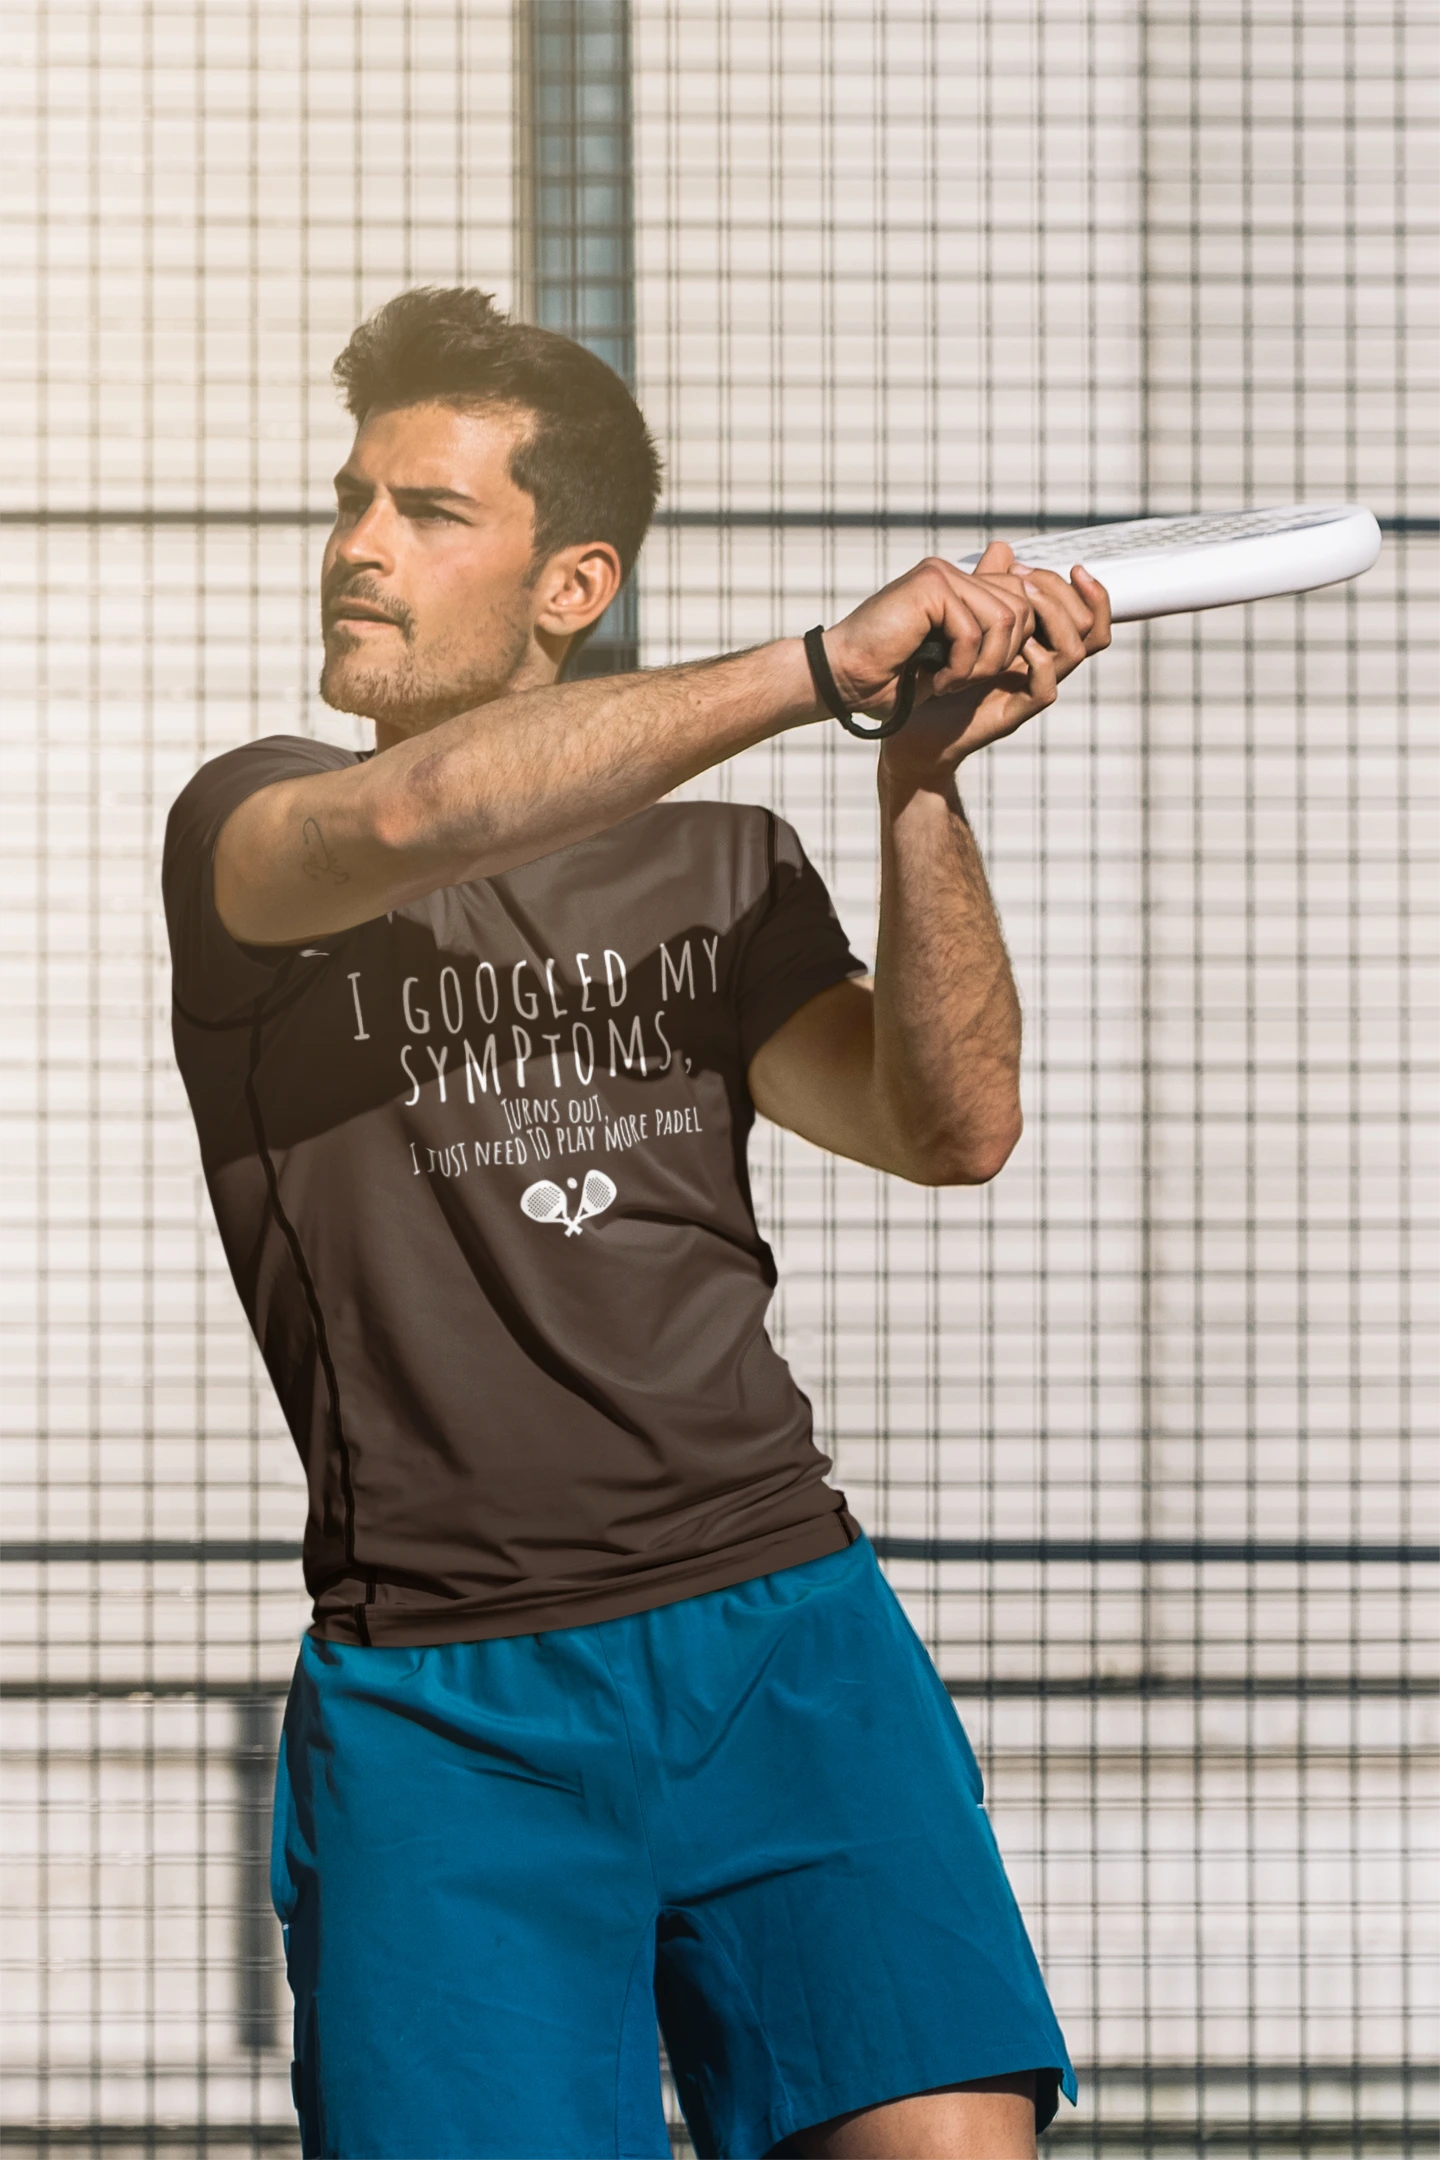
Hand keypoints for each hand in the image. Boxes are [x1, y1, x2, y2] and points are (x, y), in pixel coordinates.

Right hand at [821, 554, 1037, 718]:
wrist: (842, 680)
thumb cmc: (888, 679)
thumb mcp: (950, 661)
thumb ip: (985, 639)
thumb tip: (1023, 621)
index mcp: (957, 586)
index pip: (1021, 601)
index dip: (1015, 644)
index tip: (978, 674)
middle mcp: (951, 574)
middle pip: (1021, 608)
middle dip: (1002, 657)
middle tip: (963, 681)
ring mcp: (940, 575)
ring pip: (1004, 620)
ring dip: (982, 665)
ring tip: (950, 682)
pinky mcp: (931, 585)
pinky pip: (975, 630)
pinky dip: (961, 667)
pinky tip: (935, 680)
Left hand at [878, 541, 1111, 785]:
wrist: (907, 725)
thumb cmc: (933, 674)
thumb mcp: (961, 620)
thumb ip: (985, 585)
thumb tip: (1004, 548)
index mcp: (1036, 644)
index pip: (1086, 616)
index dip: (1089, 592)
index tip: (1070, 566)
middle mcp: (1039, 667)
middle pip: (1090, 630)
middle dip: (1068, 596)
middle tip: (1031, 580)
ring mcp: (1026, 691)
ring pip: (1074, 653)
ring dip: (1054, 619)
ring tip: (1023, 599)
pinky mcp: (1010, 714)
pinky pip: (1044, 688)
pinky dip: (1038, 662)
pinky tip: (1017, 643)